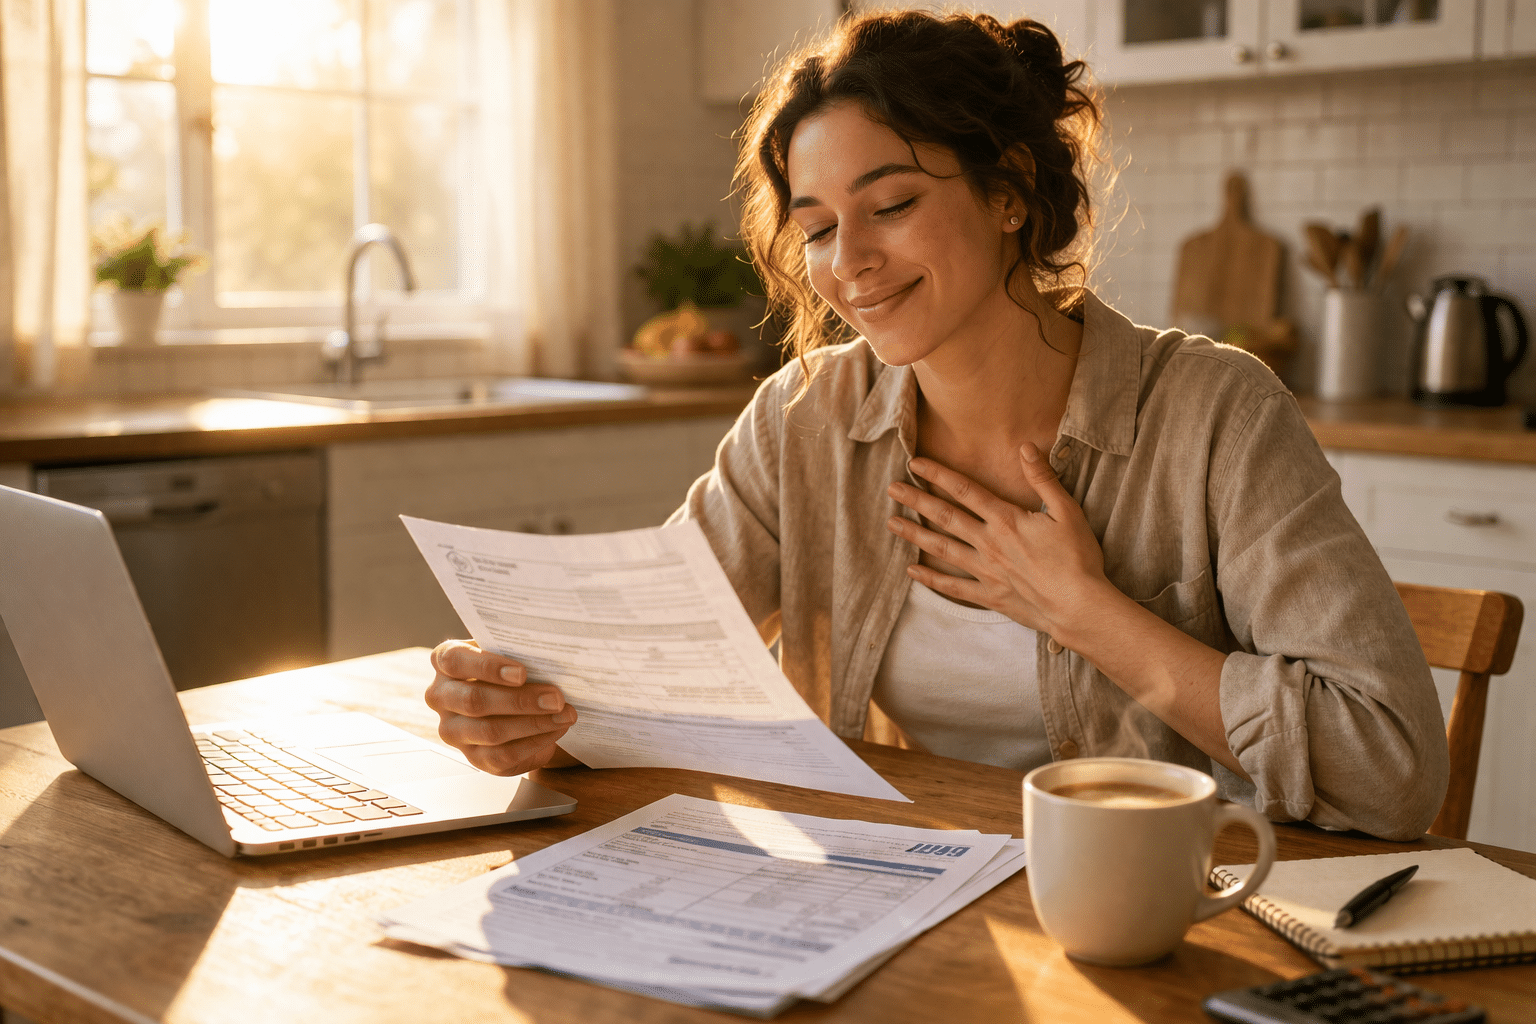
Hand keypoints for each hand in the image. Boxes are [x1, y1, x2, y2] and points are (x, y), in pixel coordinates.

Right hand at [425, 640, 577, 774]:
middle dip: (520, 700)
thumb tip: (549, 657)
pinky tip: (556, 729)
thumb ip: (517, 652)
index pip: (454, 661)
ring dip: (534, 723)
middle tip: (556, 698)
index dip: (487, 666)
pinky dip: (535, 741)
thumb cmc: (509, 671)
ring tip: (564, 714)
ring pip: (490, 731)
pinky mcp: (474, 757)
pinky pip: (503, 754)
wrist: (514, 705)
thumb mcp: (508, 654)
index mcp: (445, 662)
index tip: (522, 673)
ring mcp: (454, 731)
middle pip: (474, 701)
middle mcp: (441, 697)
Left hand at [884, 443, 1111, 641]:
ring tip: (892, 524)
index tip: (915, 463)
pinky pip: (953, 587)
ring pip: (942, 549)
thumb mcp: (1068, 512)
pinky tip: (913, 572)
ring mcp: (986, 571)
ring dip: (915, 535)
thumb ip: (1043, 479)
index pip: (965, 490)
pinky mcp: (989, 596)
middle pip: (945, 517)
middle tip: (891, 489)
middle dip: (916, 500)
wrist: (1080, 606)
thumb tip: (1025, 447)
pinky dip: (931, 579)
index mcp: (1006, 520)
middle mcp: (989, 543)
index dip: (938, 474)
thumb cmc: (1078, 559)